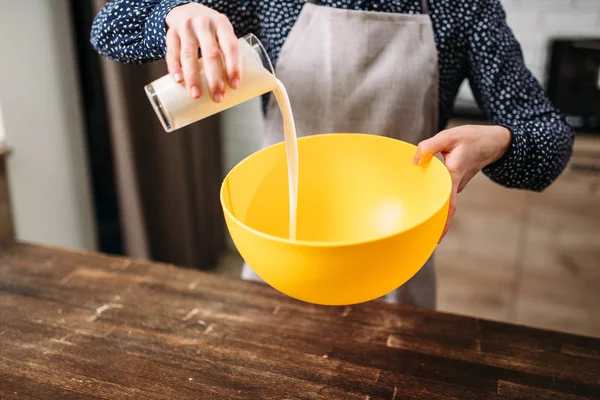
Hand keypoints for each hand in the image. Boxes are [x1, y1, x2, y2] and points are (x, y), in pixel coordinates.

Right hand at [165, 3, 240, 100]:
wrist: (186, 11)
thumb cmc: (211, 32)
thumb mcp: (222, 35)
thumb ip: (227, 56)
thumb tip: (236, 91)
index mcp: (222, 25)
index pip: (230, 46)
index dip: (234, 67)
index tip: (235, 86)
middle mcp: (204, 24)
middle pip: (211, 53)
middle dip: (215, 79)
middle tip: (218, 98)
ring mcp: (186, 28)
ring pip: (189, 54)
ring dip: (192, 77)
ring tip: (197, 95)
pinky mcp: (171, 33)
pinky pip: (171, 52)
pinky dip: (174, 67)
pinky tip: (178, 80)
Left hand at [413, 125, 511, 242]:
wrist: (494, 142)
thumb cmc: (472, 138)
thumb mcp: (450, 136)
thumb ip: (430, 146)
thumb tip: (415, 160)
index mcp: (454, 175)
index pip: (448, 203)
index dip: (443, 221)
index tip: (437, 237)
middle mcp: (457, 184)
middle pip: (444, 208)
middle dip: (435, 224)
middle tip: (420, 240)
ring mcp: (457, 186)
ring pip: (444, 201)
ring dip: (434, 212)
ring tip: (418, 226)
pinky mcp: (456, 183)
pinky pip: (444, 194)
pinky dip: (436, 200)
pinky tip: (424, 203)